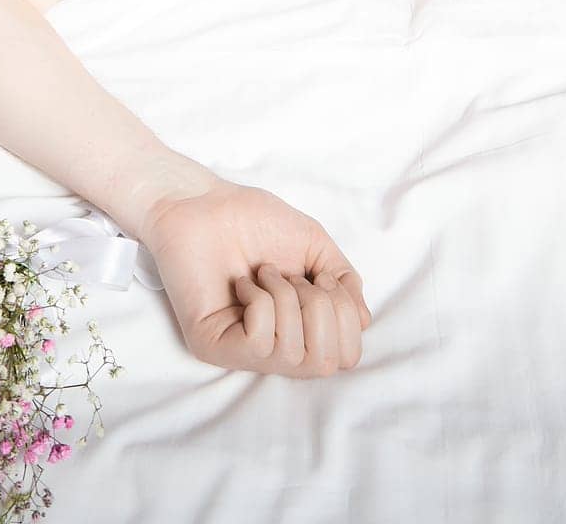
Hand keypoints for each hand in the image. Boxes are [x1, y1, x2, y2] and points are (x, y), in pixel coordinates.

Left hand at [141, 181, 371, 377]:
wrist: (203, 202)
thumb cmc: (255, 220)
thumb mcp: (315, 246)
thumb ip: (344, 281)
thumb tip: (363, 321)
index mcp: (299, 329)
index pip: (345, 356)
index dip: (347, 315)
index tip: (324, 277)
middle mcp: (274, 347)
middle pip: (327, 363)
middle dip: (322, 307)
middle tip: (295, 276)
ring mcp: (242, 351)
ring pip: (294, 354)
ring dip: (289, 298)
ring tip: (266, 273)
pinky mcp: (213, 347)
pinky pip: (261, 341)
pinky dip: (262, 301)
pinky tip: (243, 283)